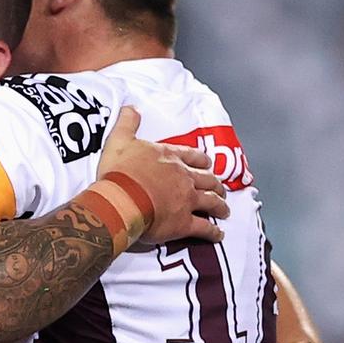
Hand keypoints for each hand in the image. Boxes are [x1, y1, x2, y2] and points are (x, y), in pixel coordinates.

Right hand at [97, 107, 227, 243]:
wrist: (120, 199)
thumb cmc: (119, 172)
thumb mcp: (119, 140)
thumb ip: (127, 123)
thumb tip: (131, 107)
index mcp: (169, 158)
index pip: (192, 156)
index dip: (201, 160)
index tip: (207, 165)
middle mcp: (183, 177)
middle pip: (207, 180)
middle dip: (216, 185)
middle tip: (220, 190)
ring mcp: (186, 201)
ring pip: (211, 202)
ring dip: (220, 206)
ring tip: (224, 210)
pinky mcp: (183, 223)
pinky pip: (204, 228)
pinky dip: (213, 232)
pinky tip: (218, 235)